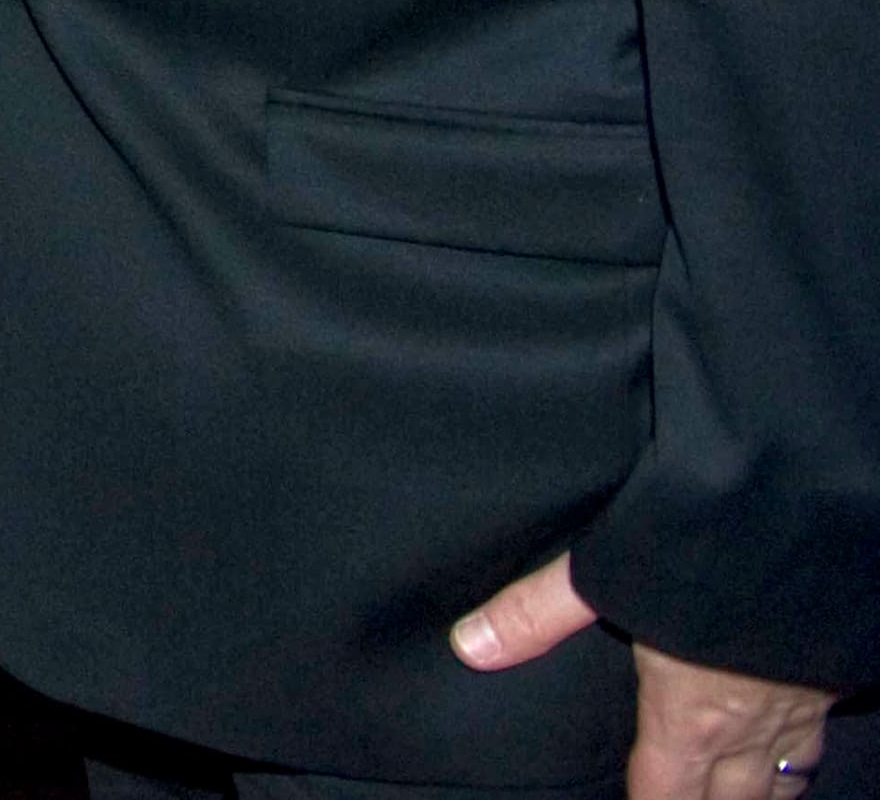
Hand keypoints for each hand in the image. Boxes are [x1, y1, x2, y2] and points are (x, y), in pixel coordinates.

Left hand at [453, 553, 830, 799]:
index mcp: (691, 718)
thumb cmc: (700, 556)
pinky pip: (817, 738)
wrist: (799, 529)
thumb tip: (469, 645)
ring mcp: (800, 709)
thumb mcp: (600, 577)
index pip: (666, 793)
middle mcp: (751, 729)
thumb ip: (534, 614)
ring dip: (761, 794)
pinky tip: (791, 740)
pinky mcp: (833, 679)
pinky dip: (800, 753)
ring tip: (740, 797)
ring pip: (786, 778)